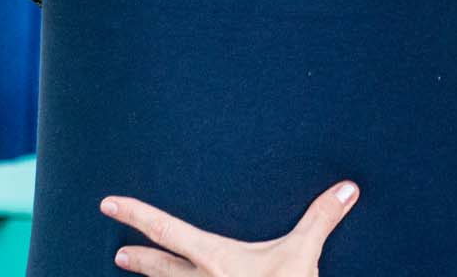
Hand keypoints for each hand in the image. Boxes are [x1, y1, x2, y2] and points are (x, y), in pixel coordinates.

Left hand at [102, 181, 358, 275]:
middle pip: (162, 268)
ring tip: (137, 275)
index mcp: (215, 259)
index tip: (108, 203)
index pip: (167, 230)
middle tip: (119, 253)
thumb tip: (348, 188)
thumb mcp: (303, 257)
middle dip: (141, 258)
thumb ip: (321, 220)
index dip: (136, 215)